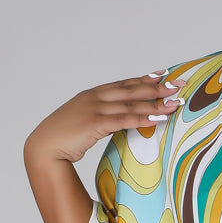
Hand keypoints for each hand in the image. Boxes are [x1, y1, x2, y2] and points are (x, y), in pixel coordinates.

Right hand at [24, 72, 182, 164]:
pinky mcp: (95, 123)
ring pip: (131, 104)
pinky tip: (158, 119)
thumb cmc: (62, 139)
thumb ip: (100, 118)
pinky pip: (124, 120)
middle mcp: (95, 98)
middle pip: (131, 90)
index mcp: (92, 95)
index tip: (161, 75)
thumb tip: (116, 122)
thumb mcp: (82, 122)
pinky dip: (142, 119)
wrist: (43, 147)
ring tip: (174, 103)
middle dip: (156, 88)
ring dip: (155, 103)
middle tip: (178, 85)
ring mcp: (95, 109)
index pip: (123, 84)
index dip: (143, 79)